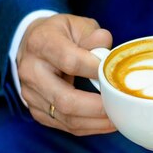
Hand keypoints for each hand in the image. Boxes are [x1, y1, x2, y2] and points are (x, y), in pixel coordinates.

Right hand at [17, 13, 114, 134]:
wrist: (34, 46)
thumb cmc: (61, 35)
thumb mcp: (77, 25)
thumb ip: (93, 35)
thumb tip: (106, 48)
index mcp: (41, 44)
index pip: (70, 61)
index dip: (96, 70)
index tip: (115, 73)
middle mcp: (31, 71)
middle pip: (66, 99)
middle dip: (98, 107)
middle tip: (121, 106)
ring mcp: (31, 94)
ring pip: (67, 117)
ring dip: (97, 122)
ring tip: (119, 118)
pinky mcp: (37, 111)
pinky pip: (66, 126)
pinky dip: (90, 127)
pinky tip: (107, 122)